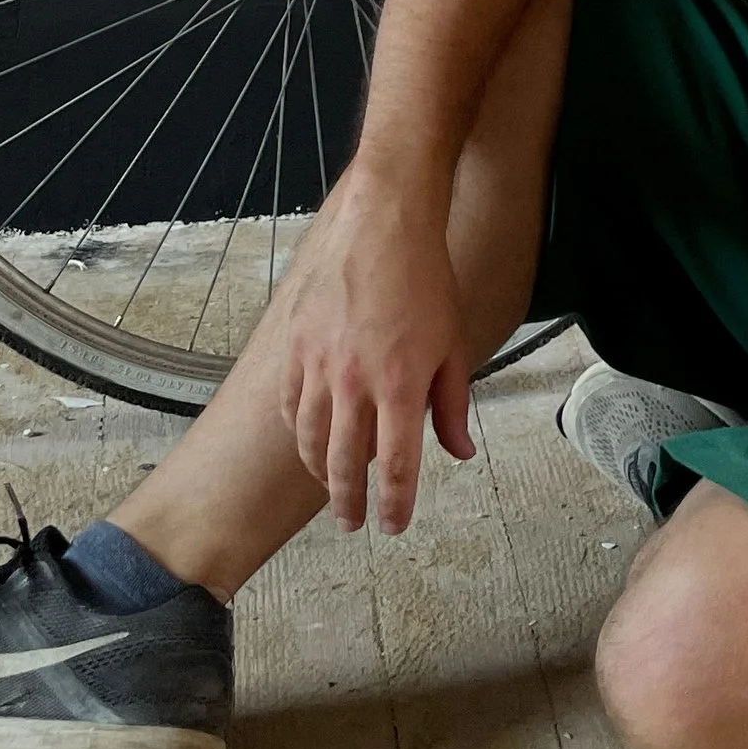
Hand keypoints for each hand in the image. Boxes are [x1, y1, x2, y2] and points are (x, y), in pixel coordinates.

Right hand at [276, 163, 475, 532]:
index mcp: (401, 385)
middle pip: (342, 463)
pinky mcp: (295, 343)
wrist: (385, 221)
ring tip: (329, 487)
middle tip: (353, 523)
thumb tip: (460, 452)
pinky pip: (287, 402)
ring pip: (308, 438)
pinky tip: (306, 438)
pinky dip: (295, 430)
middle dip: (348, 503)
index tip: (392, 527)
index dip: (392, 506)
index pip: (394, 467)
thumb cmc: (426, 279)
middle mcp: (355, 381)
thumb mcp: (453, 344)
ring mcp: (319, 362)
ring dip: (317, 471)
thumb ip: (453, 405)